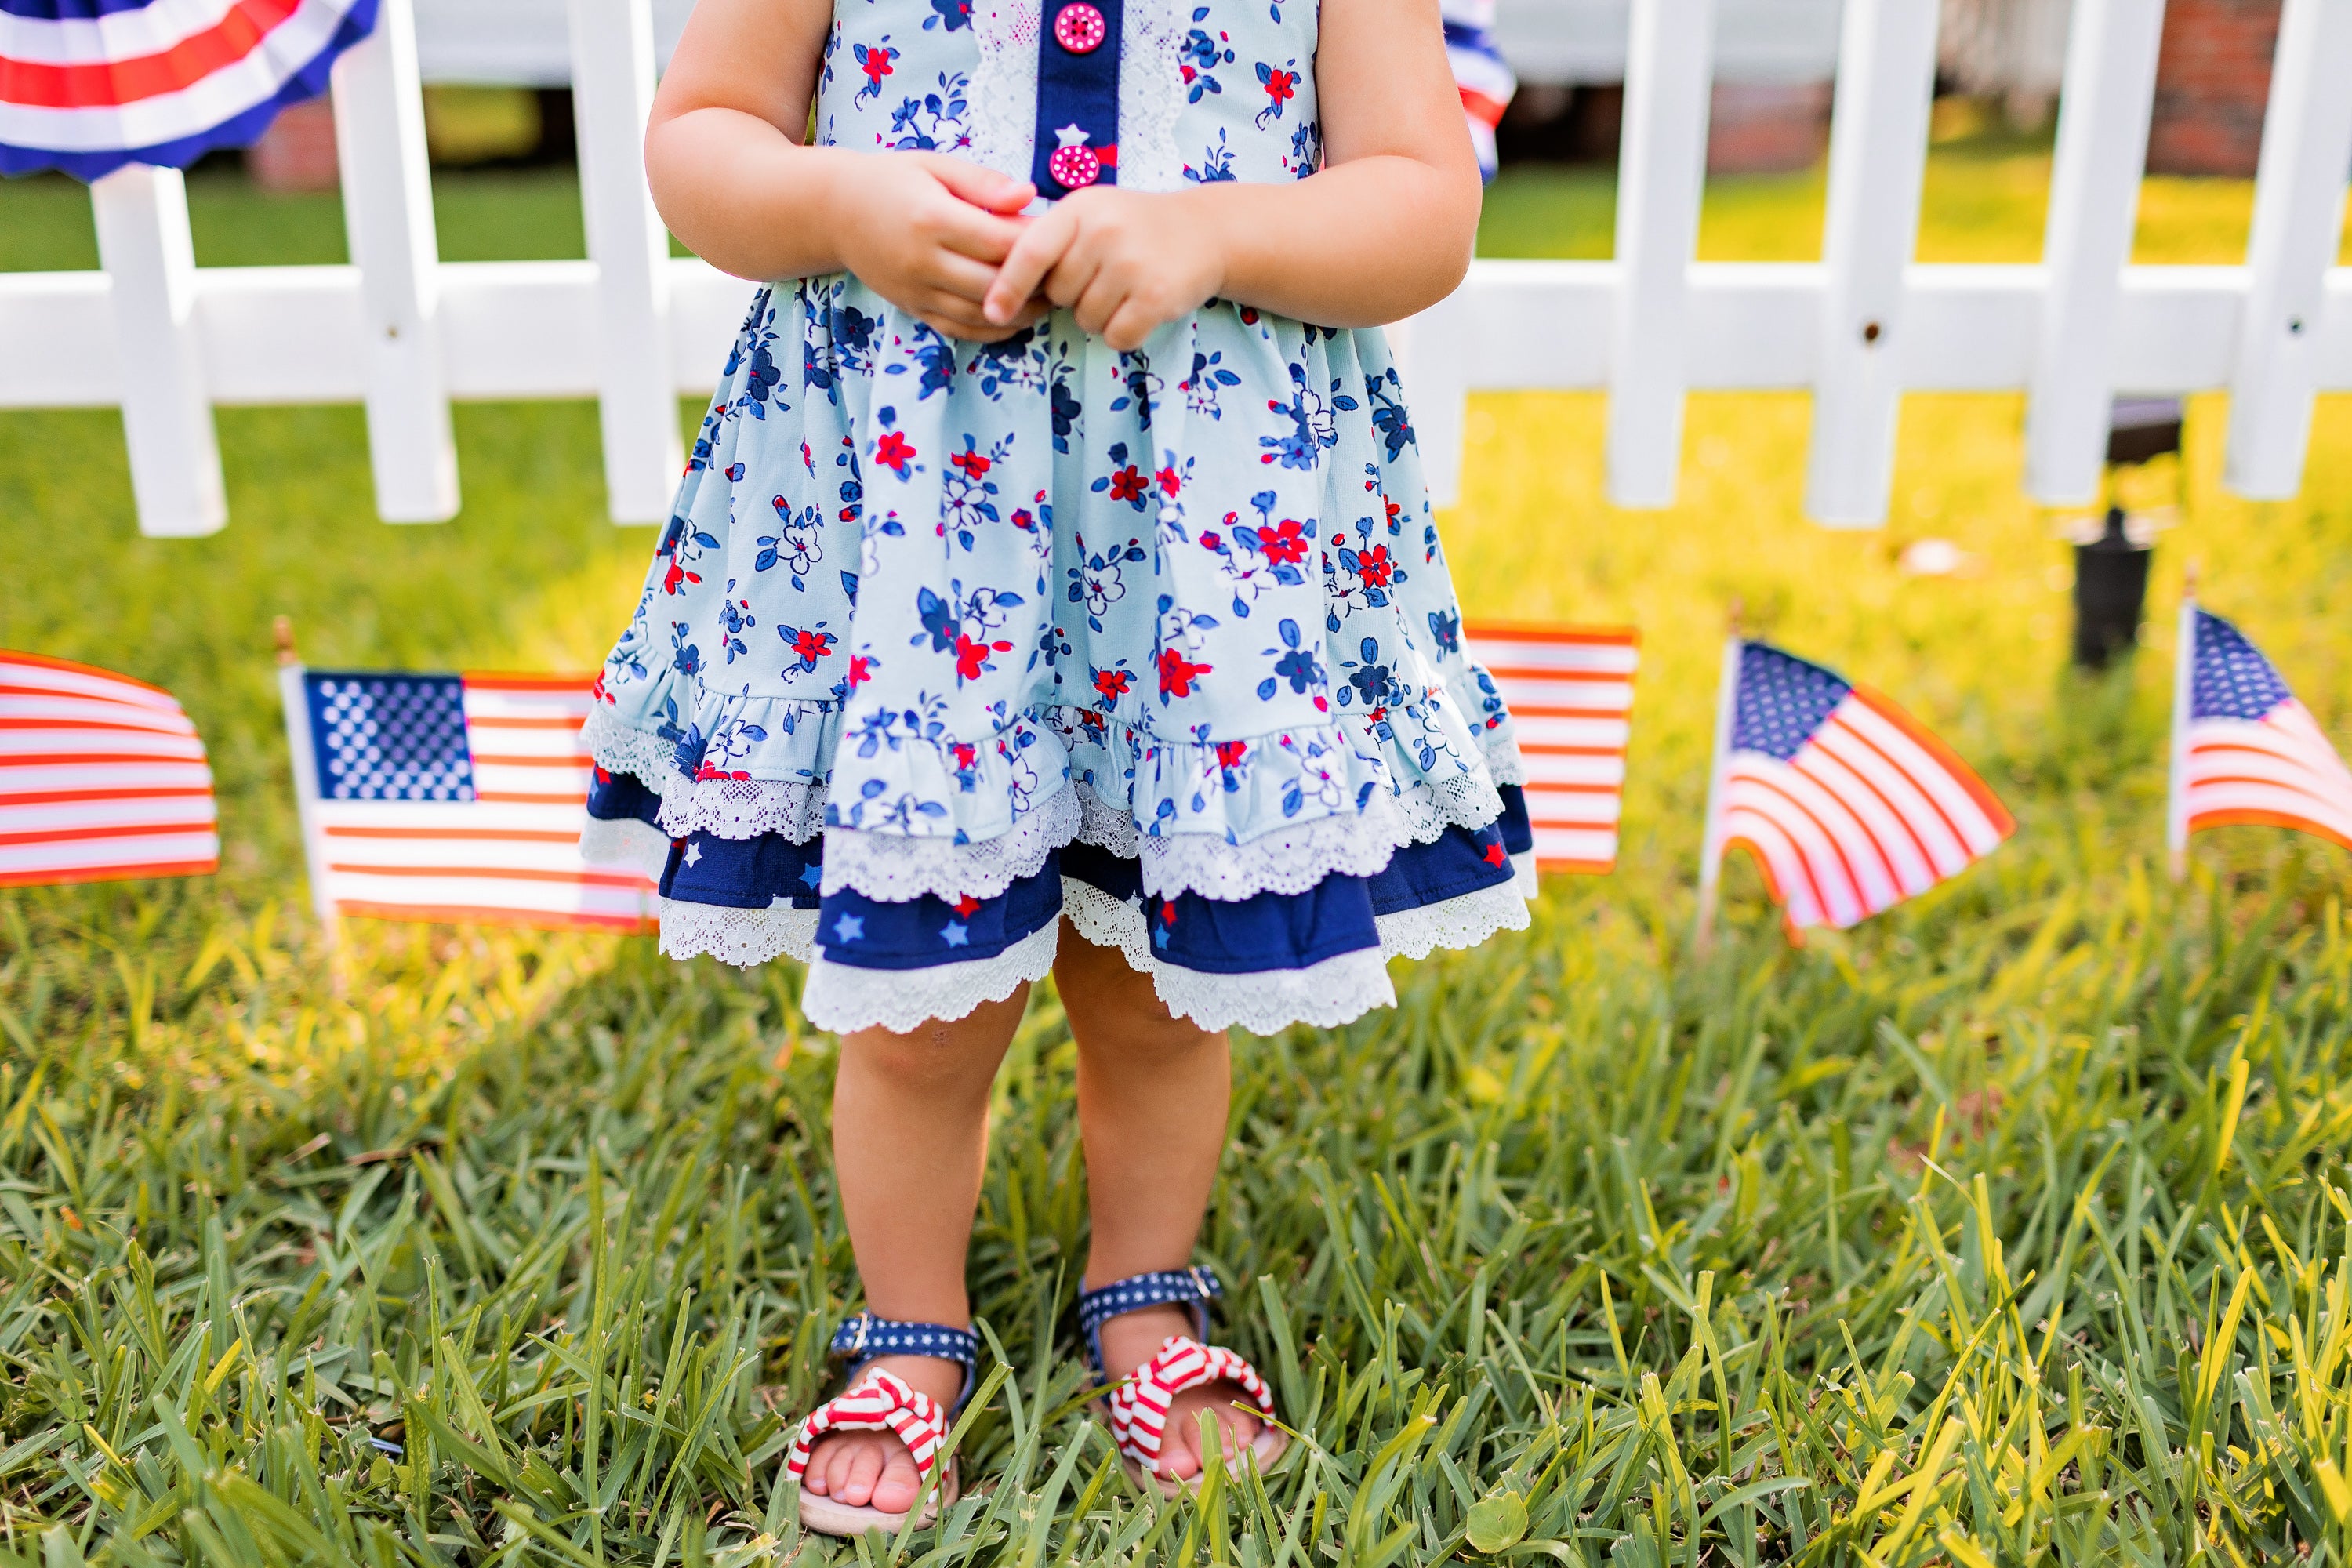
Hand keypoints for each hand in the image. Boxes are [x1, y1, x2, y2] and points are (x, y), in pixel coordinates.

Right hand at [830, 152, 1047, 341]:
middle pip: (994, 284)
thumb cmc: (892, 180)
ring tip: (1049, 297)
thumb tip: (1028, 196)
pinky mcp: (912, 308)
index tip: (1063, 238)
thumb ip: (984, 182)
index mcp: (932, 218)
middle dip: (1035, 284)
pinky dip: (993, 329)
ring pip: (980, 314)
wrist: (833, 211)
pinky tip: (1016, 315)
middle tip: (1065, 274)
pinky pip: (960, 330)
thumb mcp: (936, 166)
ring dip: (1020, 311)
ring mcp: (916, 290)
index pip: (999, 242)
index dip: (1037, 244)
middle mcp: (922, 260)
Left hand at [981, 186, 1225, 351]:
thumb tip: (996, 289)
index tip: (993, 313)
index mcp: (1080, 208)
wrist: (1204, 231)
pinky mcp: (1157, 296)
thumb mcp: (1090, 214)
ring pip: (1086, 319)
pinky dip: (1124, 333)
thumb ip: (1049, 240)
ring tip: (1125, 289)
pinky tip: (1140, 308)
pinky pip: (1117, 337)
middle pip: (1059, 295)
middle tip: (1103, 277)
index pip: (1030, 252)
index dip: (1007, 286)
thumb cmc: (1133, 228)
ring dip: (1100, 316)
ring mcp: (1132, 264)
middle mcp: (1105, 232)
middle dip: (1073, 297)